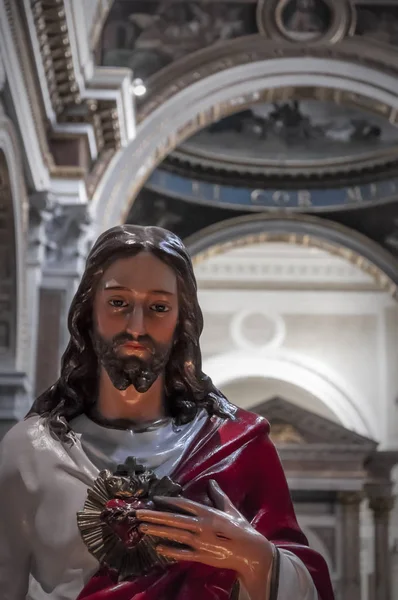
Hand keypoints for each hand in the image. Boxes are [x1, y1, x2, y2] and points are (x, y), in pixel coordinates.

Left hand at [136, 480, 272, 597]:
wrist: (251, 552)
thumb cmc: (241, 529)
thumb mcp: (230, 510)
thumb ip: (218, 496)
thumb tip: (211, 482)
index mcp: (208, 513)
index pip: (184, 504)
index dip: (168, 501)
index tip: (154, 498)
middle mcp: (201, 526)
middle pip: (174, 519)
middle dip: (155, 516)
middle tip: (138, 513)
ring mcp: (200, 542)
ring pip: (174, 535)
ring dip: (158, 531)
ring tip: (142, 528)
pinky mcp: (201, 556)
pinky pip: (182, 553)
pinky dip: (170, 550)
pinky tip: (157, 548)